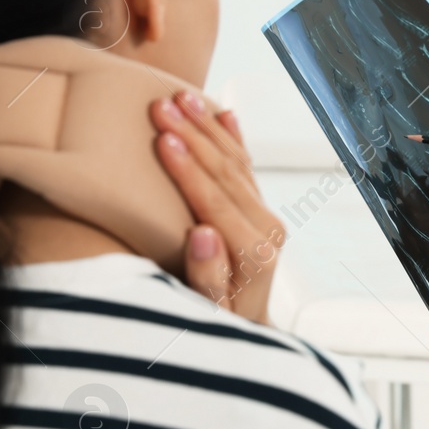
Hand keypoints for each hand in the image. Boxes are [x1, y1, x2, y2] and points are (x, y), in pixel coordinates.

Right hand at [151, 91, 284, 323]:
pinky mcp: (260, 212)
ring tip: (181, 96)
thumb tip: (203, 232)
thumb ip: (207, 274)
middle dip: (193, 135)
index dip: (188, 169)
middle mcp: (267, 228)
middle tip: (162, 103)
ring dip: (207, 127)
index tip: (163, 137)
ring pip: (235, 163)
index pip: (214, 201)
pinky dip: (234, 137)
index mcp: (254, 250)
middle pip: (226, 173)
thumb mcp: (208, 311)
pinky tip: (224, 111)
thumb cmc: (218, 325)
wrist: (247, 332)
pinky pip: (245, 167)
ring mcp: (266, 217)